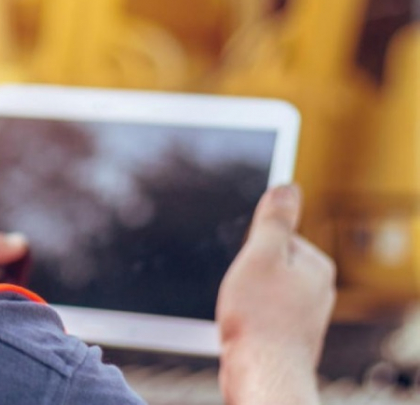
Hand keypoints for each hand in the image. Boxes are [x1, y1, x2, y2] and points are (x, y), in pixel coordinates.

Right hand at [216, 186, 335, 404]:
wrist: (262, 374)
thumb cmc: (259, 318)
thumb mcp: (260, 256)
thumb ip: (274, 221)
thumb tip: (287, 188)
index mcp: (317, 266)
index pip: (277, 236)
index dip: (252, 248)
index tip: (248, 269)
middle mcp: (319, 289)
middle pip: (270, 262)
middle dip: (248, 274)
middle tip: (242, 293)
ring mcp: (306, 314)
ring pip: (265, 289)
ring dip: (247, 297)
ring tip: (243, 314)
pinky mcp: (292, 334)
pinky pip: (264, 312)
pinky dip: (250, 317)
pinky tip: (245, 329)